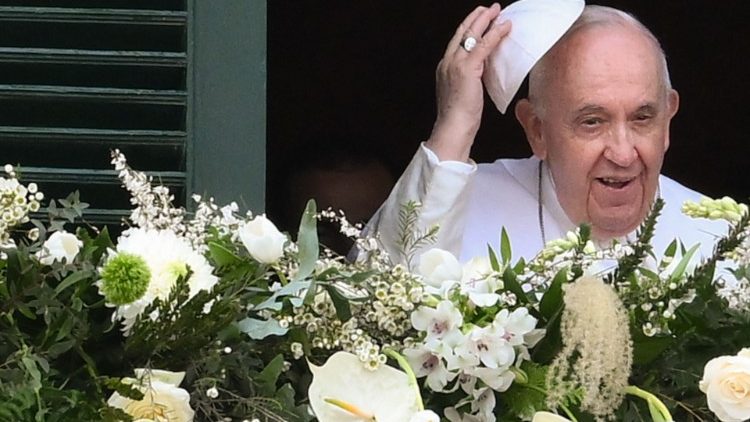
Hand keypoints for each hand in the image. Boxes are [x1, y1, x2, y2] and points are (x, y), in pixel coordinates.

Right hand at [426, 3, 511, 161]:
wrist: (453, 128)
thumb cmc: (459, 118)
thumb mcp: (463, 93)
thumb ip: (470, 80)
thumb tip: (483, 74)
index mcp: (445, 68)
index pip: (457, 42)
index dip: (468, 28)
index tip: (478, 20)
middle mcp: (447, 62)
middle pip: (462, 32)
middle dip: (475, 18)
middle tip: (489, 9)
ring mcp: (455, 64)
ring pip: (471, 35)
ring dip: (485, 20)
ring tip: (497, 12)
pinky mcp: (467, 69)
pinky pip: (483, 45)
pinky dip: (495, 34)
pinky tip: (504, 27)